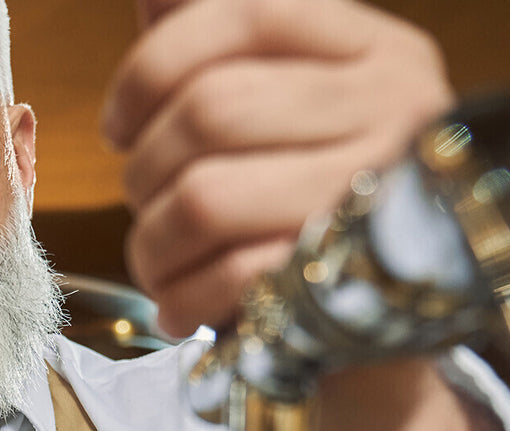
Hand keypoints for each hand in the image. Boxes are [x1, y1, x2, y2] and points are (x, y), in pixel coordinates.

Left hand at [103, 0, 453, 336]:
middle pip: (208, 111)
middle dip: (145, 170)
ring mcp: (371, 197)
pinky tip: (177, 307)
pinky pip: (229, 276)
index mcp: (371, 51)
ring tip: (158, 263)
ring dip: (152, 244)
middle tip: (146, 206)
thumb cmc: (315, 209)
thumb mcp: (287, 114)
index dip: (149, 70)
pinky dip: (181, 298)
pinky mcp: (347, 279)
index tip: (119, 126)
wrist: (387, 322)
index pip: (237, 16)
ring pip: (204, 199)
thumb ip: (223, 52)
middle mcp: (389, 109)